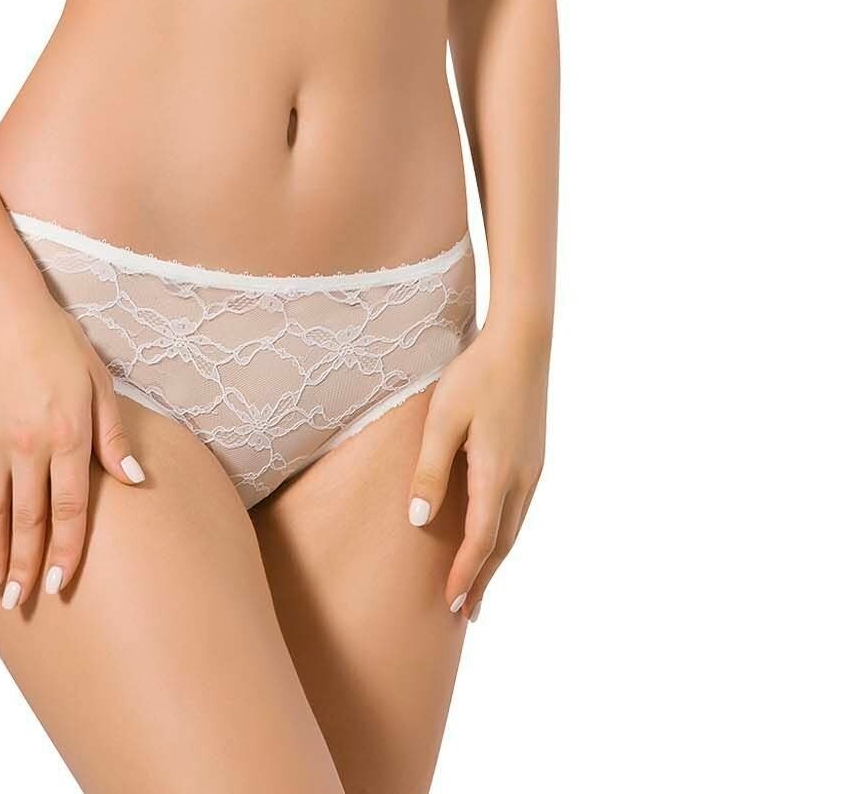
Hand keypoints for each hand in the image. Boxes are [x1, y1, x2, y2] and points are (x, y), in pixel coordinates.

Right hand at [0, 273, 146, 609]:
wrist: (1, 305)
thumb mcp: (98, 381)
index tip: (60, 585)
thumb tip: (135, 479)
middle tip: (22, 602)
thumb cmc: (57, 339)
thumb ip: (113, 434)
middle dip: (27, 567)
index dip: (65, 553)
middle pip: (29, 521)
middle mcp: (29, 446)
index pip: (69, 512)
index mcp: (68, 436)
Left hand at [406, 319, 548, 620]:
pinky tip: (495, 536)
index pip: (481, 540)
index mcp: (497, 473)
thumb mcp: (442, 419)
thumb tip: (417, 522)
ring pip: (515, 528)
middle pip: (503, 544)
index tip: (450, 603)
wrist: (523, 340)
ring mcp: (533, 468)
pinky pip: (520, 509)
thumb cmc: (476, 374)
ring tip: (478, 584)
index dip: (465, 574)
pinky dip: (505, 534)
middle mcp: (522, 478)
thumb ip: (429, 471)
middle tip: (466, 613)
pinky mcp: (535, 456)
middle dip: (483, 579)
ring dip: (496, 560)